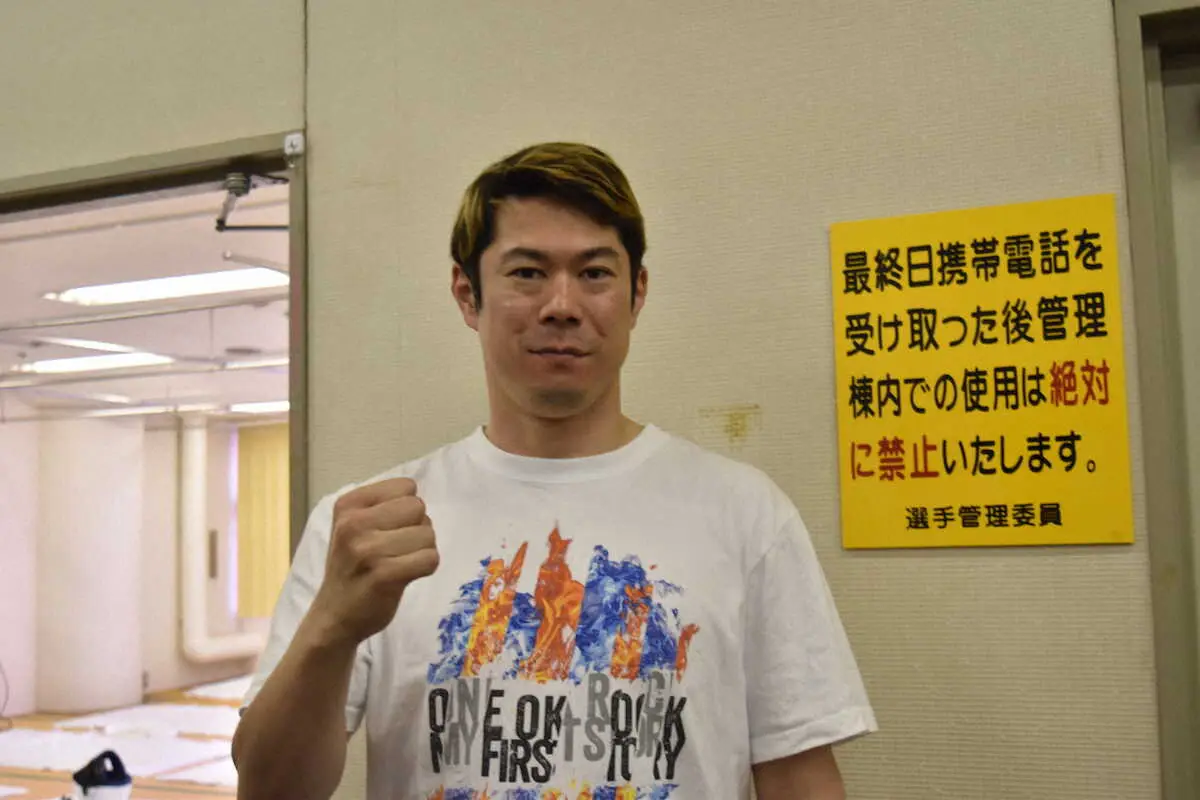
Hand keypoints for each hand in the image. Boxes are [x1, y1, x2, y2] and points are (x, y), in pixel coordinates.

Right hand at [310, 478, 438, 646]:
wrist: (334, 617)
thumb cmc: (351, 568)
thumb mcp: (353, 526)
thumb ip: (383, 506)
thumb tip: (418, 498)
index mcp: (348, 505)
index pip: (406, 487)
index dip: (406, 509)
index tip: (389, 529)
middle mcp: (353, 523)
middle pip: (418, 507)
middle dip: (416, 527)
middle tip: (396, 549)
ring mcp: (367, 549)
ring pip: (427, 534)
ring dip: (422, 550)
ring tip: (399, 563)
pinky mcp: (384, 575)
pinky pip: (430, 559)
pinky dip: (426, 568)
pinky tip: (407, 575)